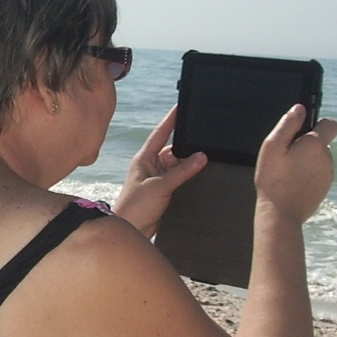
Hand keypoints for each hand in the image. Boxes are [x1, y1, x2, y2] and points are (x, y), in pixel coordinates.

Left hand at [114, 106, 206, 238]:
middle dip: (188, 148)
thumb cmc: (135, 206)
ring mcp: (158, 178)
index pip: (160, 133)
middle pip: (174, 150)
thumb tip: (201, 156)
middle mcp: (151, 165)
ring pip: (180, 165)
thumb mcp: (160, 186)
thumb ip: (182, 171)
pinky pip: (181, 178)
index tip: (181, 107)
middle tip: (205, 142)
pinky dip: (190, 177)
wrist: (130, 230)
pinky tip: (201, 175)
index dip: (171, 120)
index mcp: (145, 158)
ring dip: (190, 165)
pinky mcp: (165, 191)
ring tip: (206, 160)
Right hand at [255, 104, 336, 223]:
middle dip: (307, 145)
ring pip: (319, 159)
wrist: (281, 214)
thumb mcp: (273, 146)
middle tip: (286, 156)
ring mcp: (328, 175)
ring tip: (288, 172)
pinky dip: (308, 175)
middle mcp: (327, 158)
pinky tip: (293, 183)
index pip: (331, 124)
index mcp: (315, 145)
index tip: (302, 132)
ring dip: (307, 161)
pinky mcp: (325, 188)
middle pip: (321, 143)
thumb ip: (288, 124)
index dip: (318, 124)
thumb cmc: (273, 179)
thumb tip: (300, 108)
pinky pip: (318, 174)